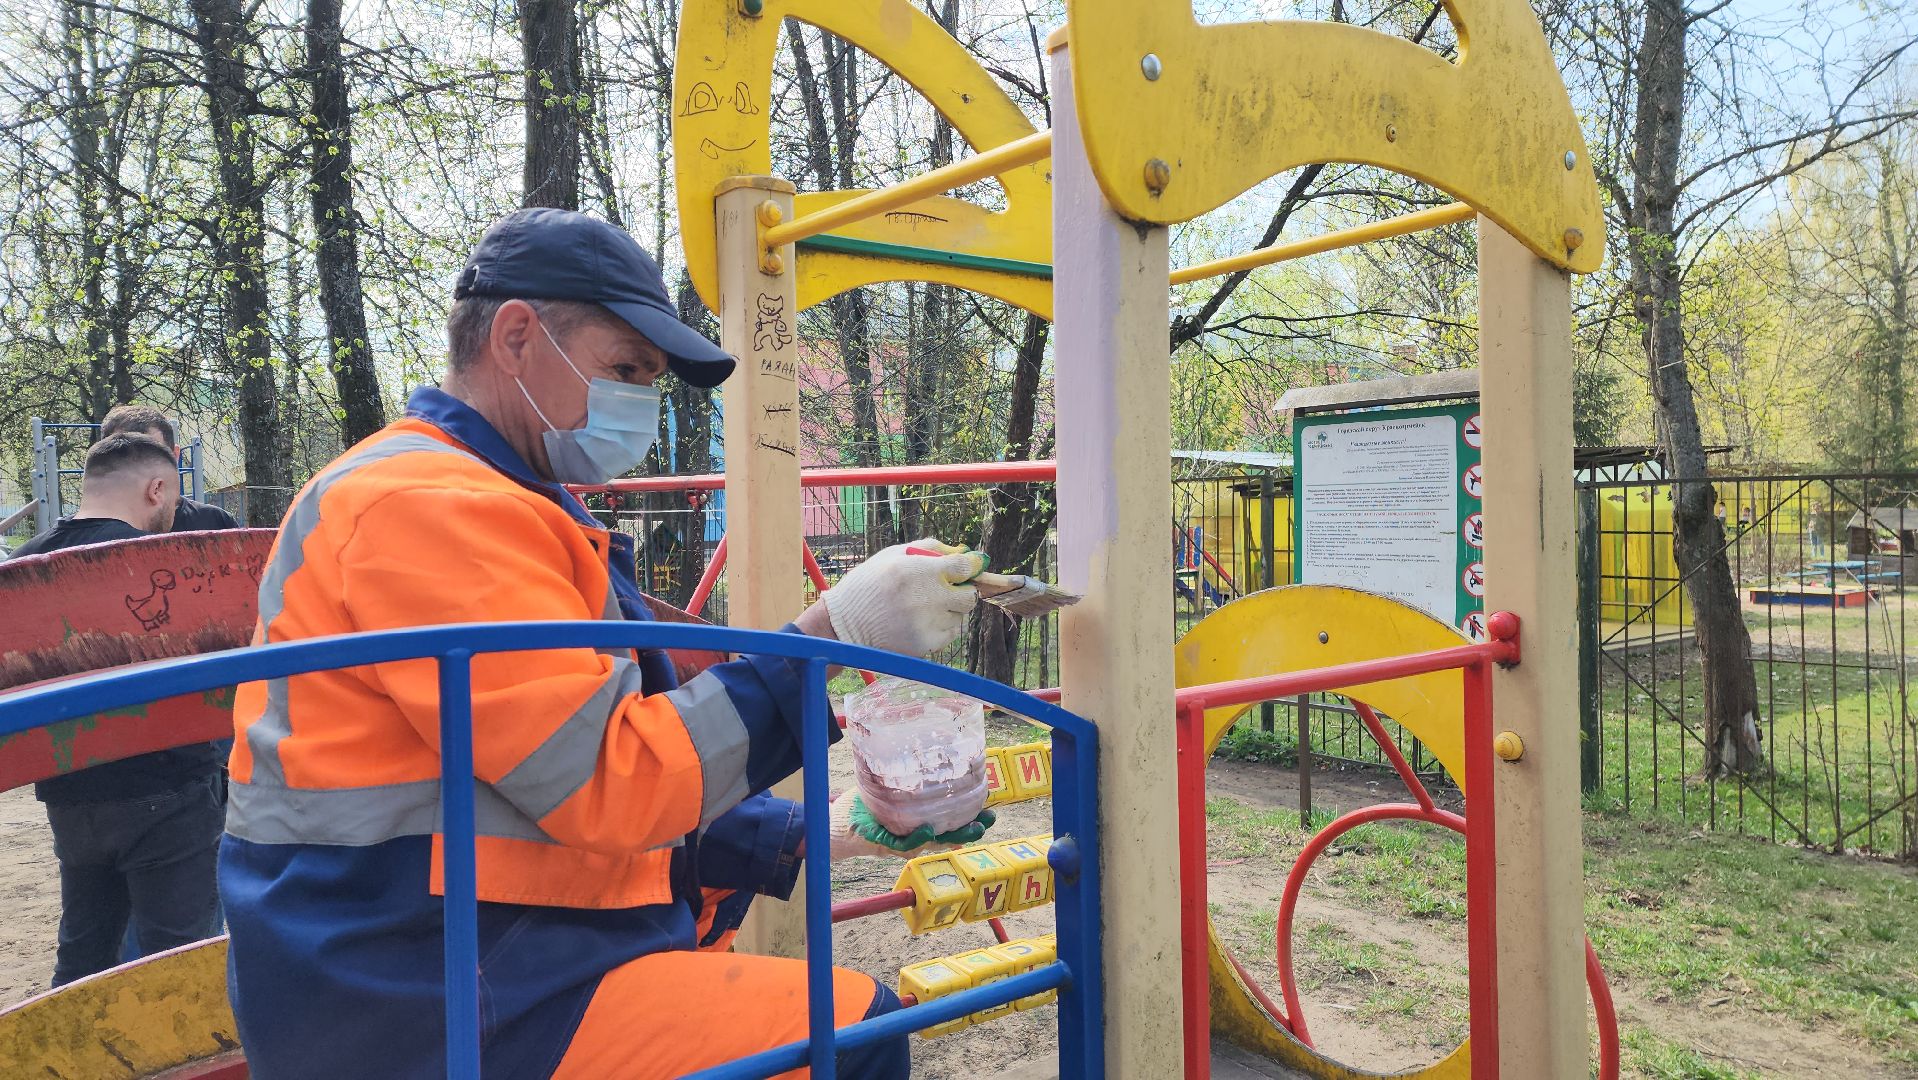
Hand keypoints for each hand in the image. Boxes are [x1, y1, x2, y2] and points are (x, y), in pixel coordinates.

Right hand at [819, 537, 985, 656]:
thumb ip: (930, 548)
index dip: (970, 567)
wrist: (843, 624)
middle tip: (943, 591)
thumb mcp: (893, 555)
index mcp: (919, 570)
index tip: (967, 568)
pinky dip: (940, 628)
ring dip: (947, 611)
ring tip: (920, 609)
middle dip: (961, 591)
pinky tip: (918, 623)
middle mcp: (928, 597)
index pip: (965, 567)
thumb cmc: (868, 585)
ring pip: (959, 616)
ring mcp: (928, 623)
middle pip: (970, 596)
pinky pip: (950, 634)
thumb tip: (964, 551)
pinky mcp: (925, 644)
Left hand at [826, 791, 994, 860]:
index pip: (949, 821)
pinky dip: (917, 838)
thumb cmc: (861, 804)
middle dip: (970, 829)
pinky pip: (905, 844)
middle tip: (988, 820)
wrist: (835, 822)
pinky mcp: (885, 844)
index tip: (989, 810)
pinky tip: (928, 830)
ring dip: (953, 836)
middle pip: (948, 835)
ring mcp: (902, 841)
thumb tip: (923, 746)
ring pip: (933, 843)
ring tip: (970, 829)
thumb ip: (903, 776)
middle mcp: (914, 834)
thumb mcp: (886, 787)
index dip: (970, 818)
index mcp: (918, 821)